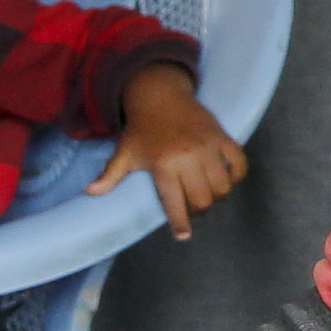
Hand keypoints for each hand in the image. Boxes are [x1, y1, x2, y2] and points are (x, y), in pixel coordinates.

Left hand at [91, 68, 245, 232]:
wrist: (160, 94)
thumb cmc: (142, 129)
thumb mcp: (124, 152)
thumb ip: (111, 175)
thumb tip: (91, 192)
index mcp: (163, 164)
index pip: (175, 202)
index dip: (181, 223)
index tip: (183, 236)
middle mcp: (188, 157)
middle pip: (203, 199)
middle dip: (199, 210)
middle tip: (194, 209)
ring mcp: (208, 146)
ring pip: (222, 186)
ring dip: (218, 196)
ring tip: (208, 195)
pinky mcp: (222, 137)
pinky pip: (239, 163)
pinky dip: (238, 175)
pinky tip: (227, 179)